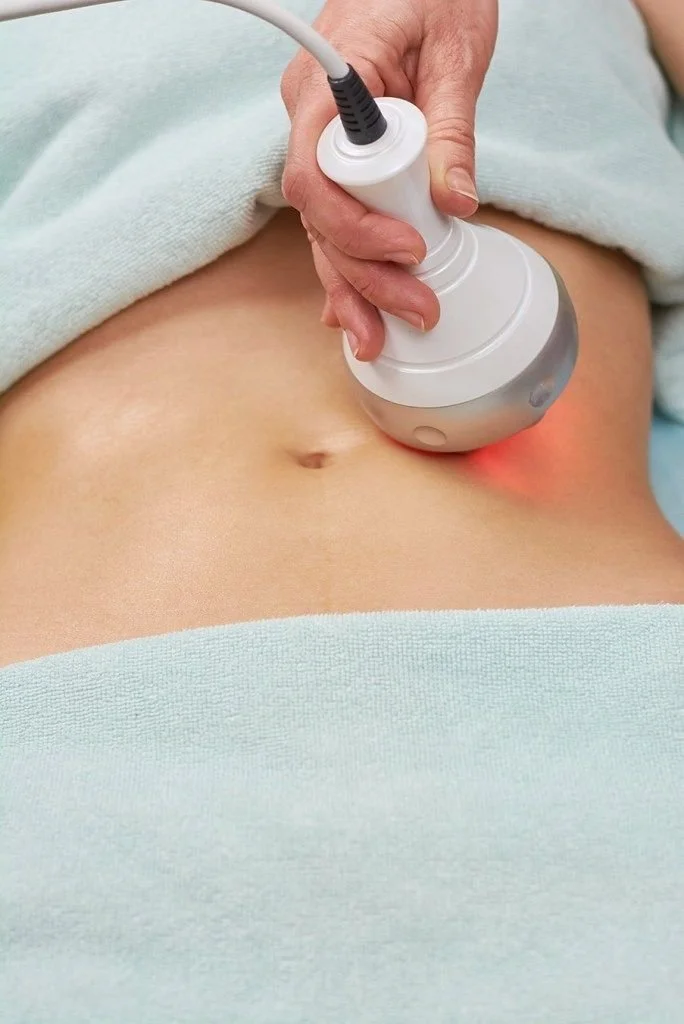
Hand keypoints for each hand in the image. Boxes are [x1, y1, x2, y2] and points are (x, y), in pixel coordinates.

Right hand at [281, 0, 497, 359]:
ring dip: (353, 284)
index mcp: (328, 86)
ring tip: (380, 336)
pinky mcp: (338, 156)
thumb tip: (455, 204)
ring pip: (322, 228)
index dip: (357, 228)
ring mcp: (318, 140)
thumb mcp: (456, 53)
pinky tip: (353, 308)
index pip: (316, 178)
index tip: (412, 250)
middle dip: (364, 274)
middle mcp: (309, 118)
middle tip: (417, 309)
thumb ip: (452, 131)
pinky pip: (332, 217)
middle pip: (319, 218)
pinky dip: (346, 264)